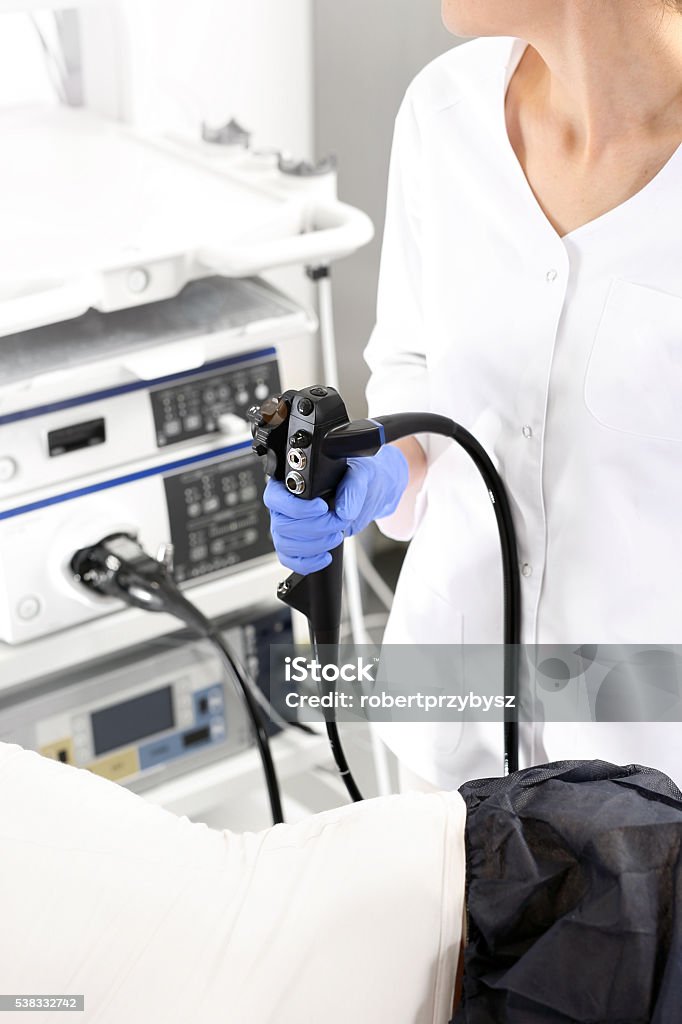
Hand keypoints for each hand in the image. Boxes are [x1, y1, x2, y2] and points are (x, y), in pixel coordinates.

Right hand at [263, 445, 408, 574]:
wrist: (365, 497)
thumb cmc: (355, 479)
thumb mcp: (359, 475)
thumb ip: (352, 489)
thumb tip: (344, 511)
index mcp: (290, 482)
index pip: (276, 498)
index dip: (296, 508)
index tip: (322, 508)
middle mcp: (284, 505)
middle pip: (282, 525)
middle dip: (314, 528)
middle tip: (337, 522)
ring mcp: (287, 527)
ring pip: (286, 545)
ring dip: (313, 546)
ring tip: (336, 536)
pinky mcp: (296, 545)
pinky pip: (291, 560)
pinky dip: (309, 562)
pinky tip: (326, 556)